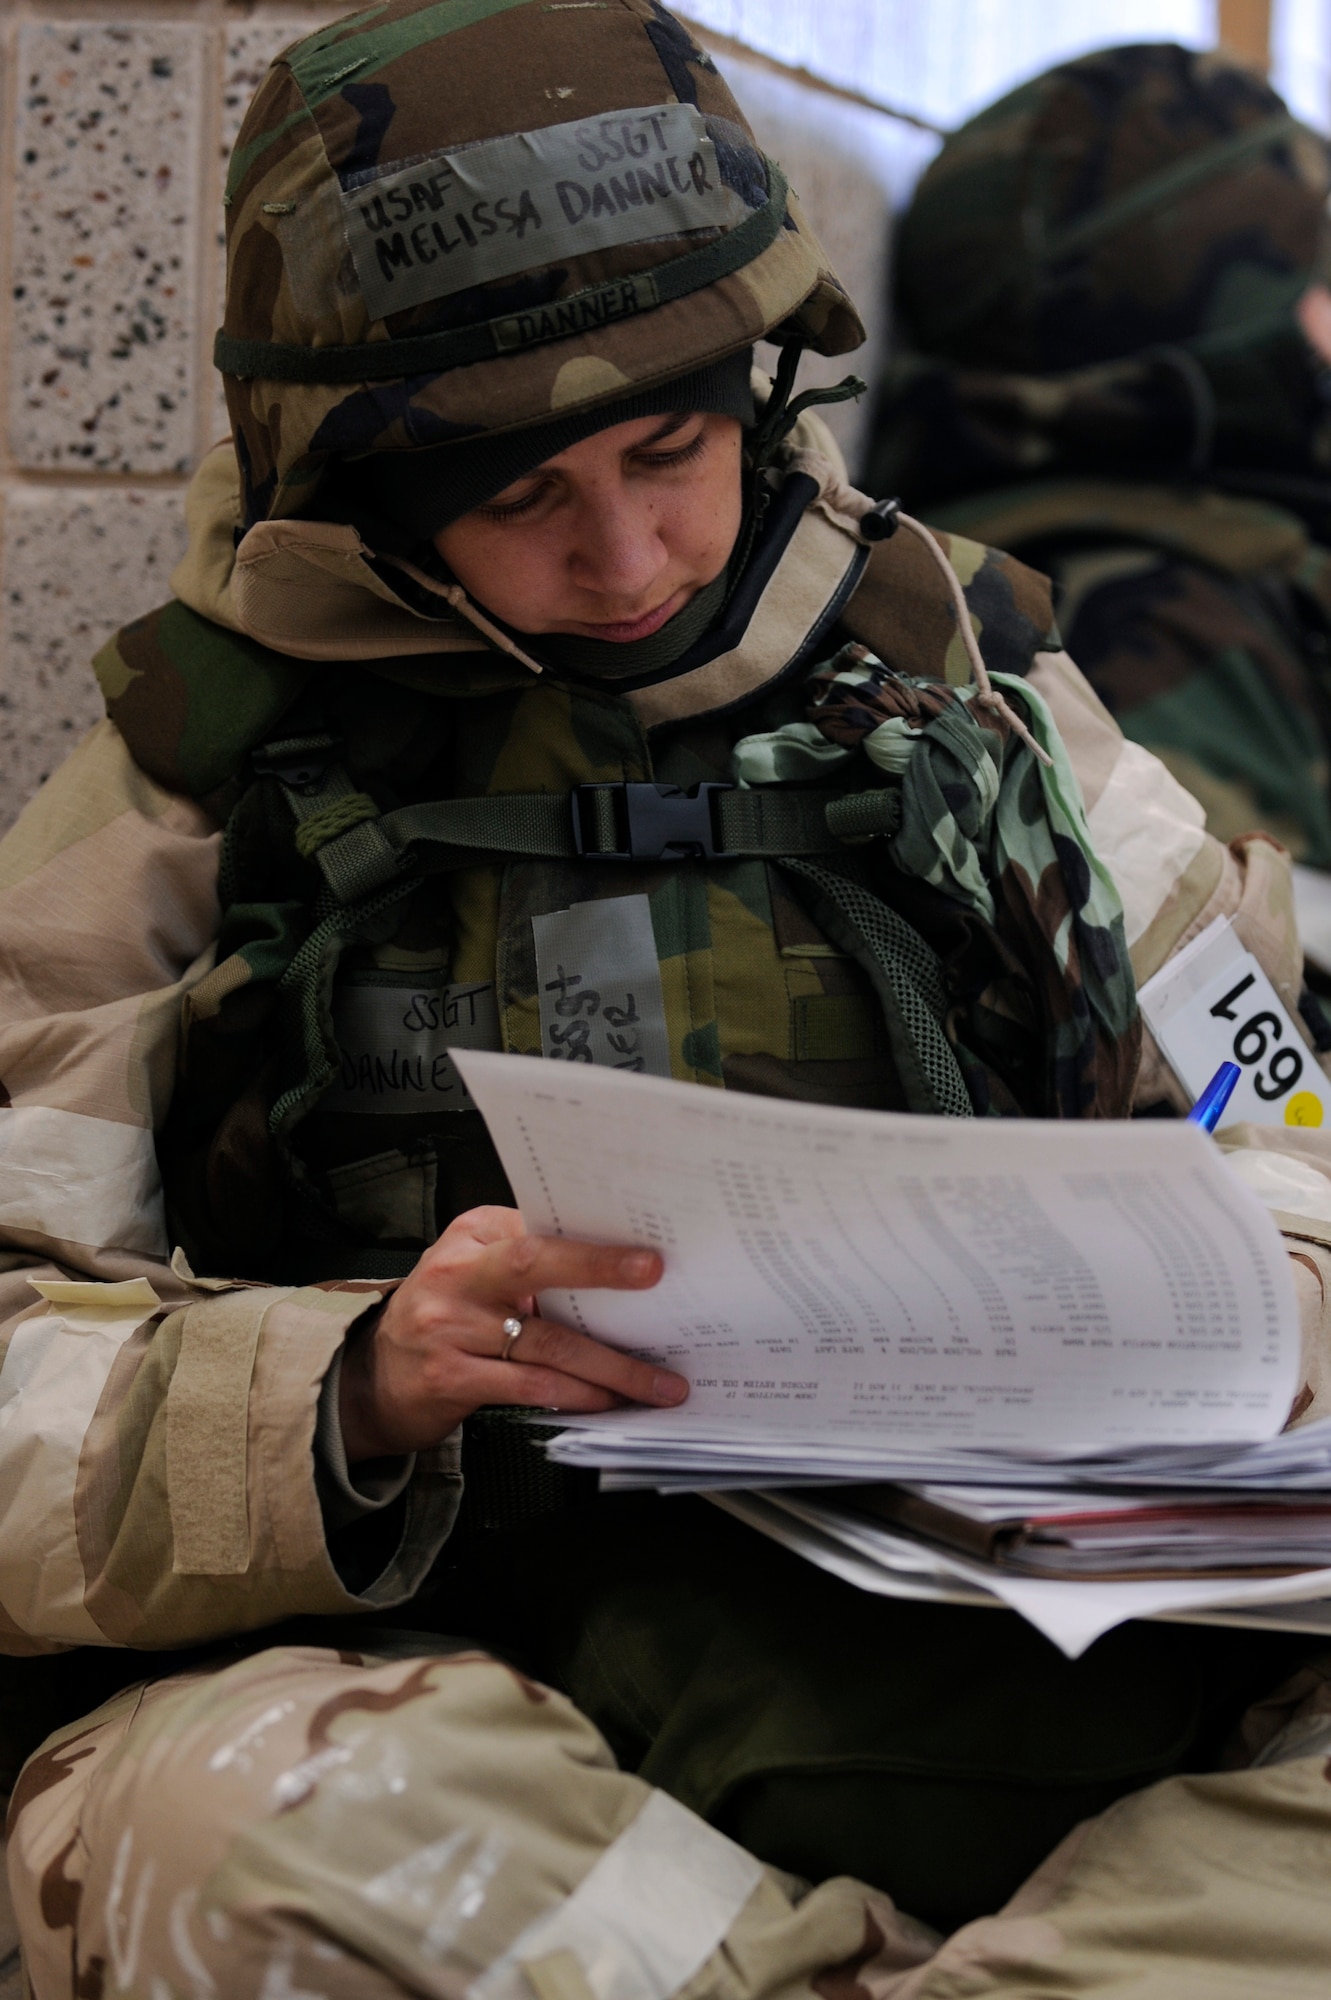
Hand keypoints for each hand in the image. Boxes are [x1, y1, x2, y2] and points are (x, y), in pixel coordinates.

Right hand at [338, 1205, 685, 1461]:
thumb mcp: (473, 1275)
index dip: (593, 1237)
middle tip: (653, 1276)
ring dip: (612, 1364)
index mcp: (470, 1237)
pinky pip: (530, 1385)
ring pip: (548, 1341)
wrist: (371, 1380)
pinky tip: (608, 1400)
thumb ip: (528, 1266)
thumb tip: (613, 1280)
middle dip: (599, 1267)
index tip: (643, 1245)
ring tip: (657, 1381)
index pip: (539, 1226)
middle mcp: (456, 1274)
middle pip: (535, 1262)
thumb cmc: (441, 1320)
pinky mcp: (450, 1376)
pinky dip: (576, 1394)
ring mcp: (450, 1326)